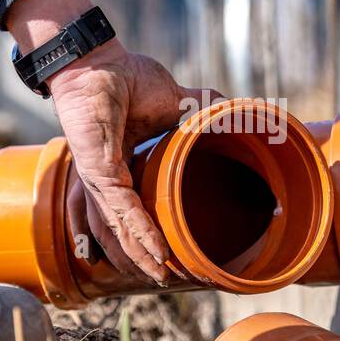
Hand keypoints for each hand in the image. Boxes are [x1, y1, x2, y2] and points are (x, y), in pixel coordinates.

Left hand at [5, 0, 207, 284]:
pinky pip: (120, 207)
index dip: (149, 235)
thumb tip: (241, 111)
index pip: (134, 211)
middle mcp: (106, 180)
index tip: (172, 255)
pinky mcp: (97, 169)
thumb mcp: (174, 102)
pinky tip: (155, 250)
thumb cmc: (125, 78)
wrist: (98, 60)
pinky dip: (138, 231)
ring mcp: (99, 177)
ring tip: (161, 275)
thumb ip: (203, 111)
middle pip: (121, 229)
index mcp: (122, 168)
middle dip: (141, 257)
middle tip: (166, 280)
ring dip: (140, 254)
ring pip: (119, 227)